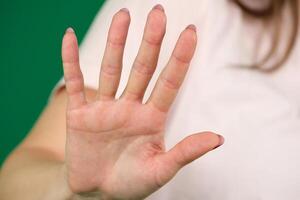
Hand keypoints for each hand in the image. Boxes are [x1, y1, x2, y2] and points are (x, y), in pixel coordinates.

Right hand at [62, 5, 223, 199]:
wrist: (97, 194)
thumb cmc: (131, 184)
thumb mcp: (161, 170)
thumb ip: (186, 152)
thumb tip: (219, 138)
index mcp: (151, 118)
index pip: (169, 82)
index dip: (180, 58)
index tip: (191, 32)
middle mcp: (129, 107)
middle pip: (142, 68)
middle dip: (151, 41)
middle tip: (159, 13)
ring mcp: (104, 108)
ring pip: (112, 69)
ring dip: (116, 42)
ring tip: (123, 15)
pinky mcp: (79, 114)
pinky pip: (74, 82)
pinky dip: (70, 60)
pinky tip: (69, 37)